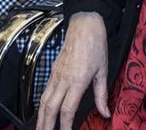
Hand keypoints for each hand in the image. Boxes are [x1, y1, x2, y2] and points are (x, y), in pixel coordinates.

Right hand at [37, 12, 110, 129]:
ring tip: (40, 129)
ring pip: (44, 100)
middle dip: (46, 125)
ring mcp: (56, 75)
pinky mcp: (53, 71)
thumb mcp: (103, 71)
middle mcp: (63, 79)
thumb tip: (105, 113)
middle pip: (50, 108)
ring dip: (40, 117)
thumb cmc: (95, 46)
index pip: (67, 109)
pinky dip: (42, 105)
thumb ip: (101, 95)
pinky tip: (43, 112)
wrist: (84, 25)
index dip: (65, 126)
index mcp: (77, 81)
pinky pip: (45, 91)